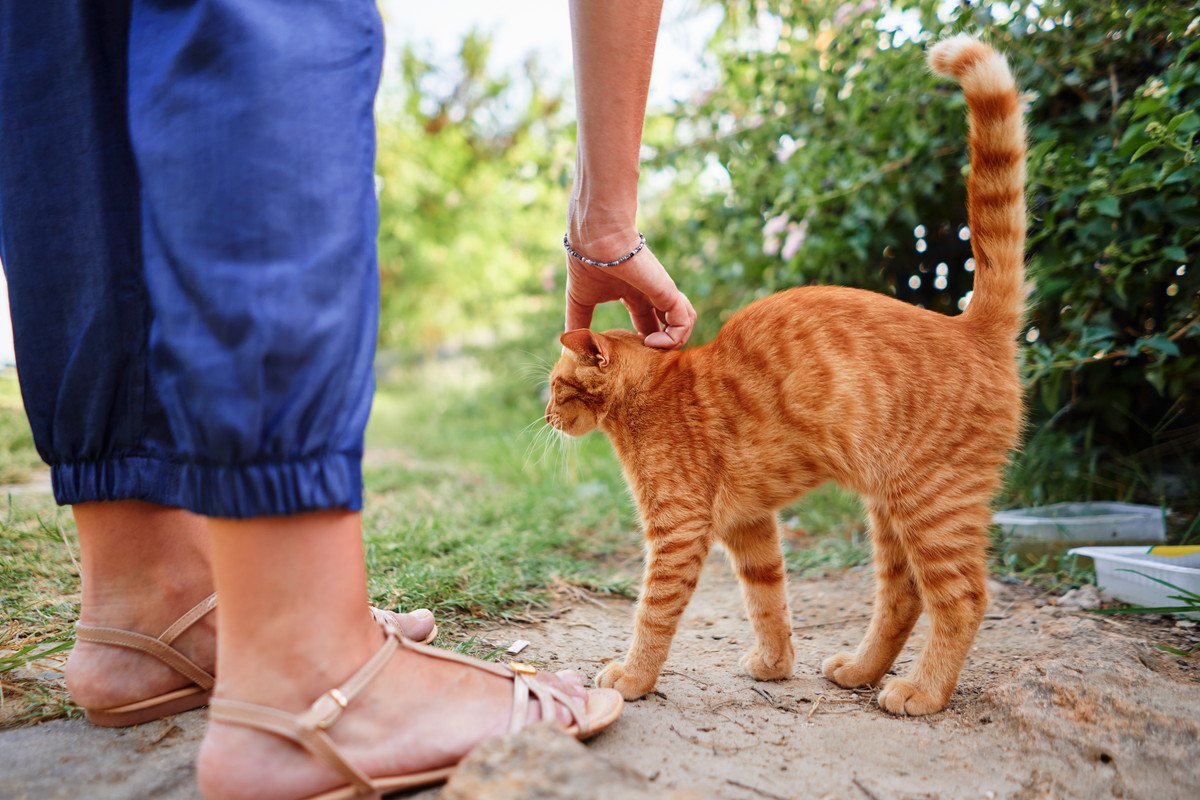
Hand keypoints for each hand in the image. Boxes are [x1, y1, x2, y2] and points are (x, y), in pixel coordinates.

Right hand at [564, 230, 696, 348]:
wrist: (595, 242)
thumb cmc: (586, 265)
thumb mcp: (580, 301)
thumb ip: (578, 323)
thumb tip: (568, 345)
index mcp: (633, 294)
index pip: (647, 323)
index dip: (643, 341)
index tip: (630, 356)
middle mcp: (651, 294)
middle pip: (668, 326)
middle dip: (660, 347)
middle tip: (645, 361)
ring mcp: (662, 293)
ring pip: (684, 322)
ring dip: (672, 343)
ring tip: (651, 350)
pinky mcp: (668, 292)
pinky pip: (685, 320)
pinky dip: (675, 337)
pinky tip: (652, 341)